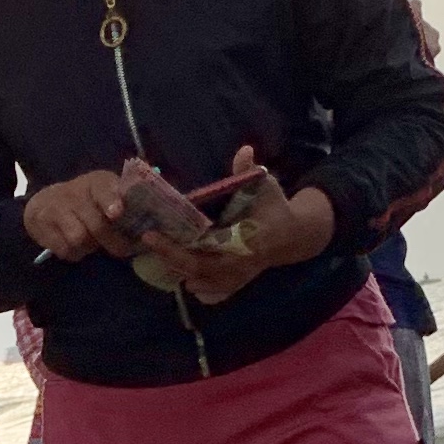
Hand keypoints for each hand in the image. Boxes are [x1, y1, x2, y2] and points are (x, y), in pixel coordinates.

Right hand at [22, 171, 140, 261]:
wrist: (45, 203)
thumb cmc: (87, 201)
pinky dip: (74, 253)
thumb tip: (155, 212)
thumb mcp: (108, 193)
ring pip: (80, 238)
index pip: (104, 188)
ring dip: (90, 247)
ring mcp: (57, 207)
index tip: (116, 213)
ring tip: (92, 241)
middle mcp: (75, 191)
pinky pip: (65, 249)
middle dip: (113, 241)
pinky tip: (75, 245)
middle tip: (123, 250)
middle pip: (96, 224)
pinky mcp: (43, 224)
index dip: (110, 200)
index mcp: (98, 182)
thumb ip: (130, 200)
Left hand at [163, 149, 334, 307]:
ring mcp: (241, 276)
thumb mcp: (265, 185)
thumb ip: (250, 170)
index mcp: (247, 239)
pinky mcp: (240, 283)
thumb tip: (245, 149)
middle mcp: (242, 263)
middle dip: (171, 257)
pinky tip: (184, 279)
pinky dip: (201, 290)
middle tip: (149, 241)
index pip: (207, 247)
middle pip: (200, 268)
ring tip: (158, 256)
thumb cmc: (275, 207)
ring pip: (204, 283)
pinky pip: (216, 294)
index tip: (153, 234)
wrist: (295, 234)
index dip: (179, 246)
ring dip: (181, 272)